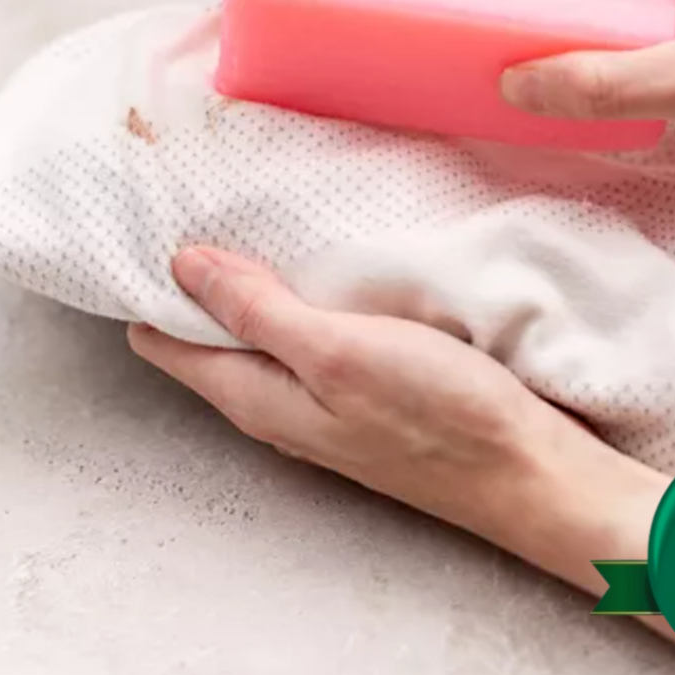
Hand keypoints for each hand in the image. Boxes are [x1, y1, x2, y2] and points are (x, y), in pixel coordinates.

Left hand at [128, 247, 665, 589]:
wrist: (525, 469)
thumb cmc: (436, 414)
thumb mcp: (337, 353)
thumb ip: (259, 312)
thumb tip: (184, 267)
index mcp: (254, 397)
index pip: (163, 340)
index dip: (150, 284)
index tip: (152, 222)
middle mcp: (275, 405)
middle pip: (206, 338)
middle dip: (195, 279)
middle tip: (200, 205)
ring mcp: (319, 401)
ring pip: (256, 337)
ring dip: (248, 289)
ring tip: (248, 224)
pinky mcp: (360, 391)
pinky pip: (303, 340)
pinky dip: (295, 302)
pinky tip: (315, 270)